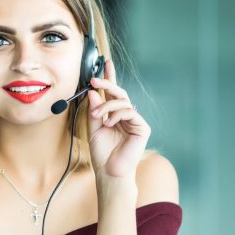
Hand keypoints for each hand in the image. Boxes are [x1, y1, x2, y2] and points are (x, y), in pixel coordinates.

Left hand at [86, 59, 150, 179]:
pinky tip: (109, 123)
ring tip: (97, 117)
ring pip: (122, 101)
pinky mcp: (142, 127)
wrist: (109, 172)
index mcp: (114, 115)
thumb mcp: (93, 128)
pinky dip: (116, 115)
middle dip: (106, 83)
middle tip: (93, 80)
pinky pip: (129, 112)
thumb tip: (93, 92)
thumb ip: (94, 110)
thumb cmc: (102, 154)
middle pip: (118, 93)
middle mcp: (126, 116)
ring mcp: (135, 121)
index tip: (105, 62)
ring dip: (106, 106)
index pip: (112, 93)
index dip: (110, 77)